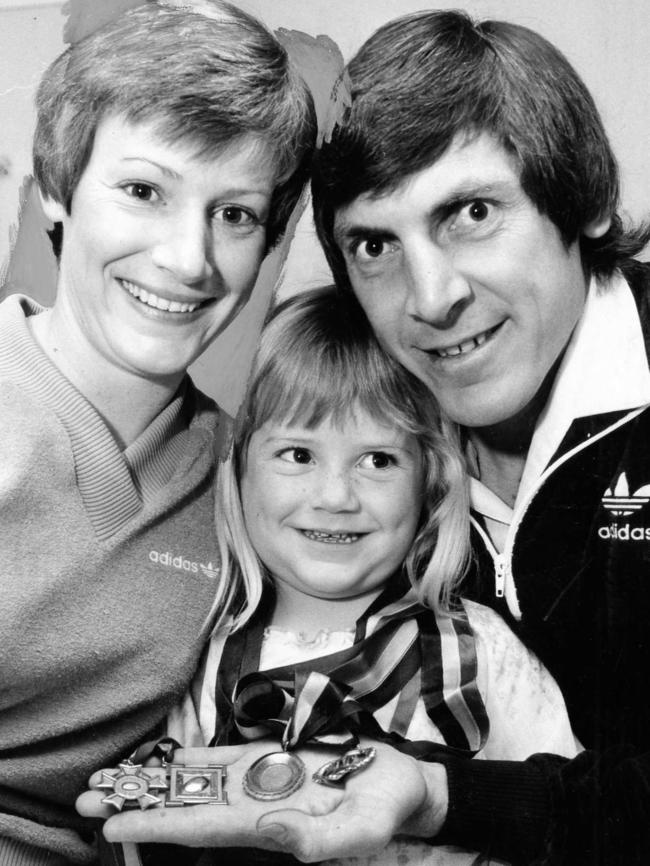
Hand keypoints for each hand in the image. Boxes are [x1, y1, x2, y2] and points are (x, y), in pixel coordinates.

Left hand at [76, 740, 448, 860]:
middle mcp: (251, 805)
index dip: (156, 825)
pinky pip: (218, 761)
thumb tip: (275, 834)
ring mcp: (256, 781)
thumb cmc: (383, 808)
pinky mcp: (267, 758)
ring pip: (192, 784)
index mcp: (266, 825)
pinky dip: (187, 760)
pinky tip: (160, 758)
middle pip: (182, 807)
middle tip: (86, 798)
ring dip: (151, 780)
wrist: (396, 782)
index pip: (199, 828)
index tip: (113, 823)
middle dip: (136, 803)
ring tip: (108, 778)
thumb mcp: (363, 830)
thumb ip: (323, 840)